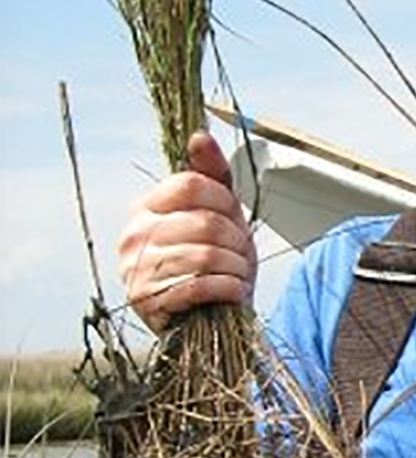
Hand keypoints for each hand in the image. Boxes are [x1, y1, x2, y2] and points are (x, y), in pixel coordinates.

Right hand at [118, 130, 256, 332]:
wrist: (206, 320)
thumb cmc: (213, 264)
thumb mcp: (218, 215)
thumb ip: (211, 175)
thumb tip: (200, 136)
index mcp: (146, 208)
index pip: (190, 184)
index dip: (224, 200)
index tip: (234, 217)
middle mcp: (133, 235)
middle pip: (205, 222)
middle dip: (237, 241)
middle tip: (241, 254)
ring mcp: (136, 269)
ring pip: (206, 255)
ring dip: (236, 268)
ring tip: (238, 274)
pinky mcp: (147, 301)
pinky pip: (200, 285)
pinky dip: (228, 288)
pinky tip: (234, 291)